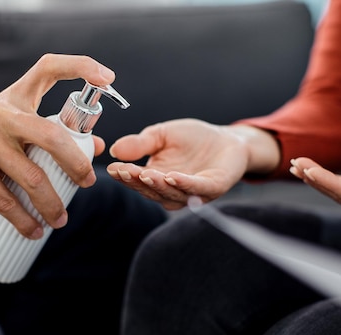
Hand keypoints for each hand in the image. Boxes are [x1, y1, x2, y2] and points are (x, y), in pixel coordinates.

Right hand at [0, 54, 115, 238]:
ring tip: (60, 220)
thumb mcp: (13, 131)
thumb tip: (95, 146)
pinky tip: (34, 231)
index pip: (48, 68)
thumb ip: (50, 134)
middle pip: (51, 136)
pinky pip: (6, 200)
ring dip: (52, 205)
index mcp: (14, 98)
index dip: (79, 67)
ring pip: (32, 177)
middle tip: (86, 183)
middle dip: (76, 164)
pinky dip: (25, 220)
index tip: (107, 78)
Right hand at [107, 118, 279, 209]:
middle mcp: (173, 191)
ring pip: (171, 194)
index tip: (113, 168)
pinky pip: (196, 189)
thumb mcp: (162, 135)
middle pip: (151, 191)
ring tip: (145, 174)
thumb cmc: (194, 139)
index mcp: (158, 179)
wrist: (227, 140)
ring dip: (158, 185)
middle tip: (125, 171)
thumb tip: (114, 149)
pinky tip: (172, 176)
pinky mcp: (213, 188)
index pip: (137, 181)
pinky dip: (184, 184)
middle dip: (137, 182)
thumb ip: (141, 143)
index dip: (125, 176)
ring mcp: (193, 192)